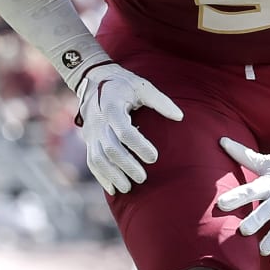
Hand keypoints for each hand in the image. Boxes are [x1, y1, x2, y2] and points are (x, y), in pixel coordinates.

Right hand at [75, 61, 183, 194]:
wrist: (93, 79)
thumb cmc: (123, 84)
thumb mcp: (142, 85)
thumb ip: (160, 101)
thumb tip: (180, 116)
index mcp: (112, 107)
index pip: (124, 131)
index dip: (139, 146)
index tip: (155, 157)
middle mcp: (98, 122)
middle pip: (110, 149)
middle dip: (126, 166)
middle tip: (143, 178)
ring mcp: (91, 133)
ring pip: (98, 159)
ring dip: (112, 175)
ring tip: (128, 188)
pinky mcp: (89, 140)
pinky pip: (92, 161)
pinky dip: (101, 176)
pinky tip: (113, 189)